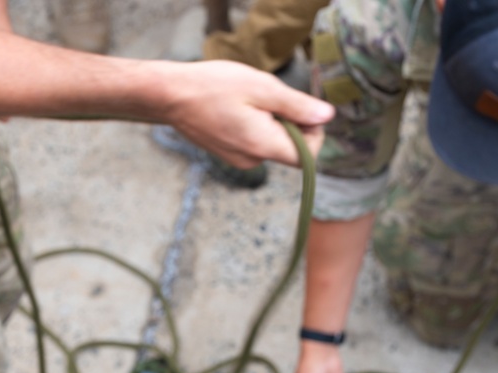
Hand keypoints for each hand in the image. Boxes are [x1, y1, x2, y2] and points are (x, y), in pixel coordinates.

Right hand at [160, 60, 333, 168]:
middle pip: (290, 149)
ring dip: (270, 122)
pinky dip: (254, 125)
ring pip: (271, 143)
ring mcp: (238, 159)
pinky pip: (254, 142)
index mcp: (263, 145)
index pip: (308, 156)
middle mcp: (252, 160)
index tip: (300, 108)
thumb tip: (326, 116)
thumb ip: (297, 106)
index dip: (314, 133)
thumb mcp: (262, 88)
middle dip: (289, 122)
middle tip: (267, 97)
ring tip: (247, 101)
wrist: (170, 96)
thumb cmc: (213, 87)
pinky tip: (236, 108)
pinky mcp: (228, 153)